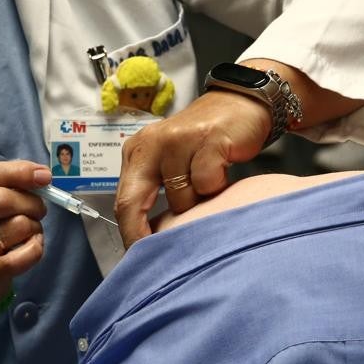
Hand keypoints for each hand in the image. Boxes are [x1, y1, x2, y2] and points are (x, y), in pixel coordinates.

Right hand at [0, 159, 49, 303]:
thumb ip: (3, 184)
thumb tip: (41, 175)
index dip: (20, 172)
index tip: (44, 175)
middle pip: (4, 199)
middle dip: (31, 201)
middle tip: (38, 209)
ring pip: (20, 225)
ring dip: (34, 226)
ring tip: (27, 231)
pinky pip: (27, 252)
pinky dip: (37, 246)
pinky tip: (30, 246)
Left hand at [115, 90, 270, 247]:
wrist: (240, 103)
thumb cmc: (204, 140)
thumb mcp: (170, 162)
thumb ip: (155, 192)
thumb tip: (150, 239)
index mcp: (138, 151)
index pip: (123, 201)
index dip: (129, 234)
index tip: (137, 259)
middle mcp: (152, 144)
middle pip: (133, 201)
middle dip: (145, 234)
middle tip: (160, 255)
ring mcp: (179, 140)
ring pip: (179, 198)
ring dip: (197, 203)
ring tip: (207, 188)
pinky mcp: (207, 139)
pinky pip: (207, 183)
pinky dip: (217, 187)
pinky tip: (221, 173)